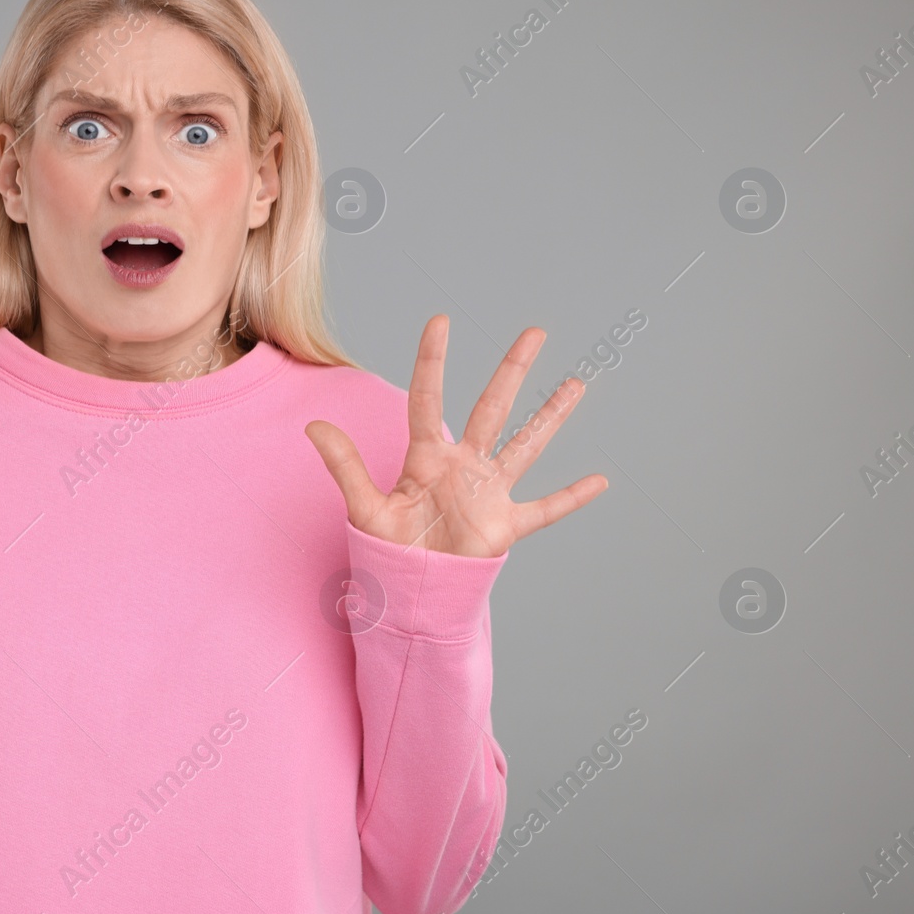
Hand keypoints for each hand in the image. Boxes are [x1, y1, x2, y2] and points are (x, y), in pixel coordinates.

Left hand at [305, 314, 605, 557]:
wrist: (409, 592)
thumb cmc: (387, 548)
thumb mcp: (364, 506)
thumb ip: (344, 465)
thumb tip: (313, 425)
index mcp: (427, 457)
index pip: (428, 398)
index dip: (432, 361)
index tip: (440, 321)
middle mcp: (463, 465)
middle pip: (492, 408)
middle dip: (513, 370)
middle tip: (535, 332)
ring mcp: (488, 493)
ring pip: (526, 445)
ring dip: (550, 417)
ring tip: (575, 383)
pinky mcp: (505, 527)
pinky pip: (544, 510)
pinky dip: (571, 498)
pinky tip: (600, 481)